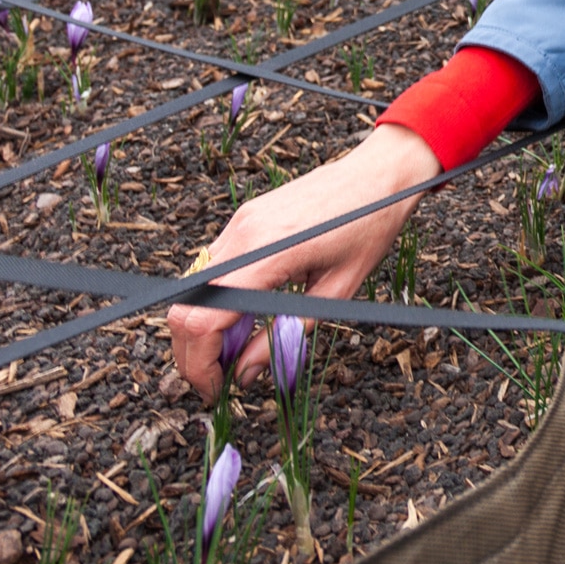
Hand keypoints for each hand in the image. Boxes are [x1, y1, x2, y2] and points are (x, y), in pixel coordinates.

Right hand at [167, 123, 440, 398]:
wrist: (380, 175)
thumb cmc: (369, 228)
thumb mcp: (336, 292)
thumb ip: (285, 336)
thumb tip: (248, 372)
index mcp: (267, 254)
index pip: (202, 319)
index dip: (200, 364)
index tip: (216, 388)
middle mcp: (243, 235)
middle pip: (185, 307)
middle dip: (194, 352)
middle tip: (222, 377)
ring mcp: (238, 223)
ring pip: (193, 288)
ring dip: (204, 326)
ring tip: (240, 347)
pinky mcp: (243, 218)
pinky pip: (212, 268)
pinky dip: (216, 299)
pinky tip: (247, 314)